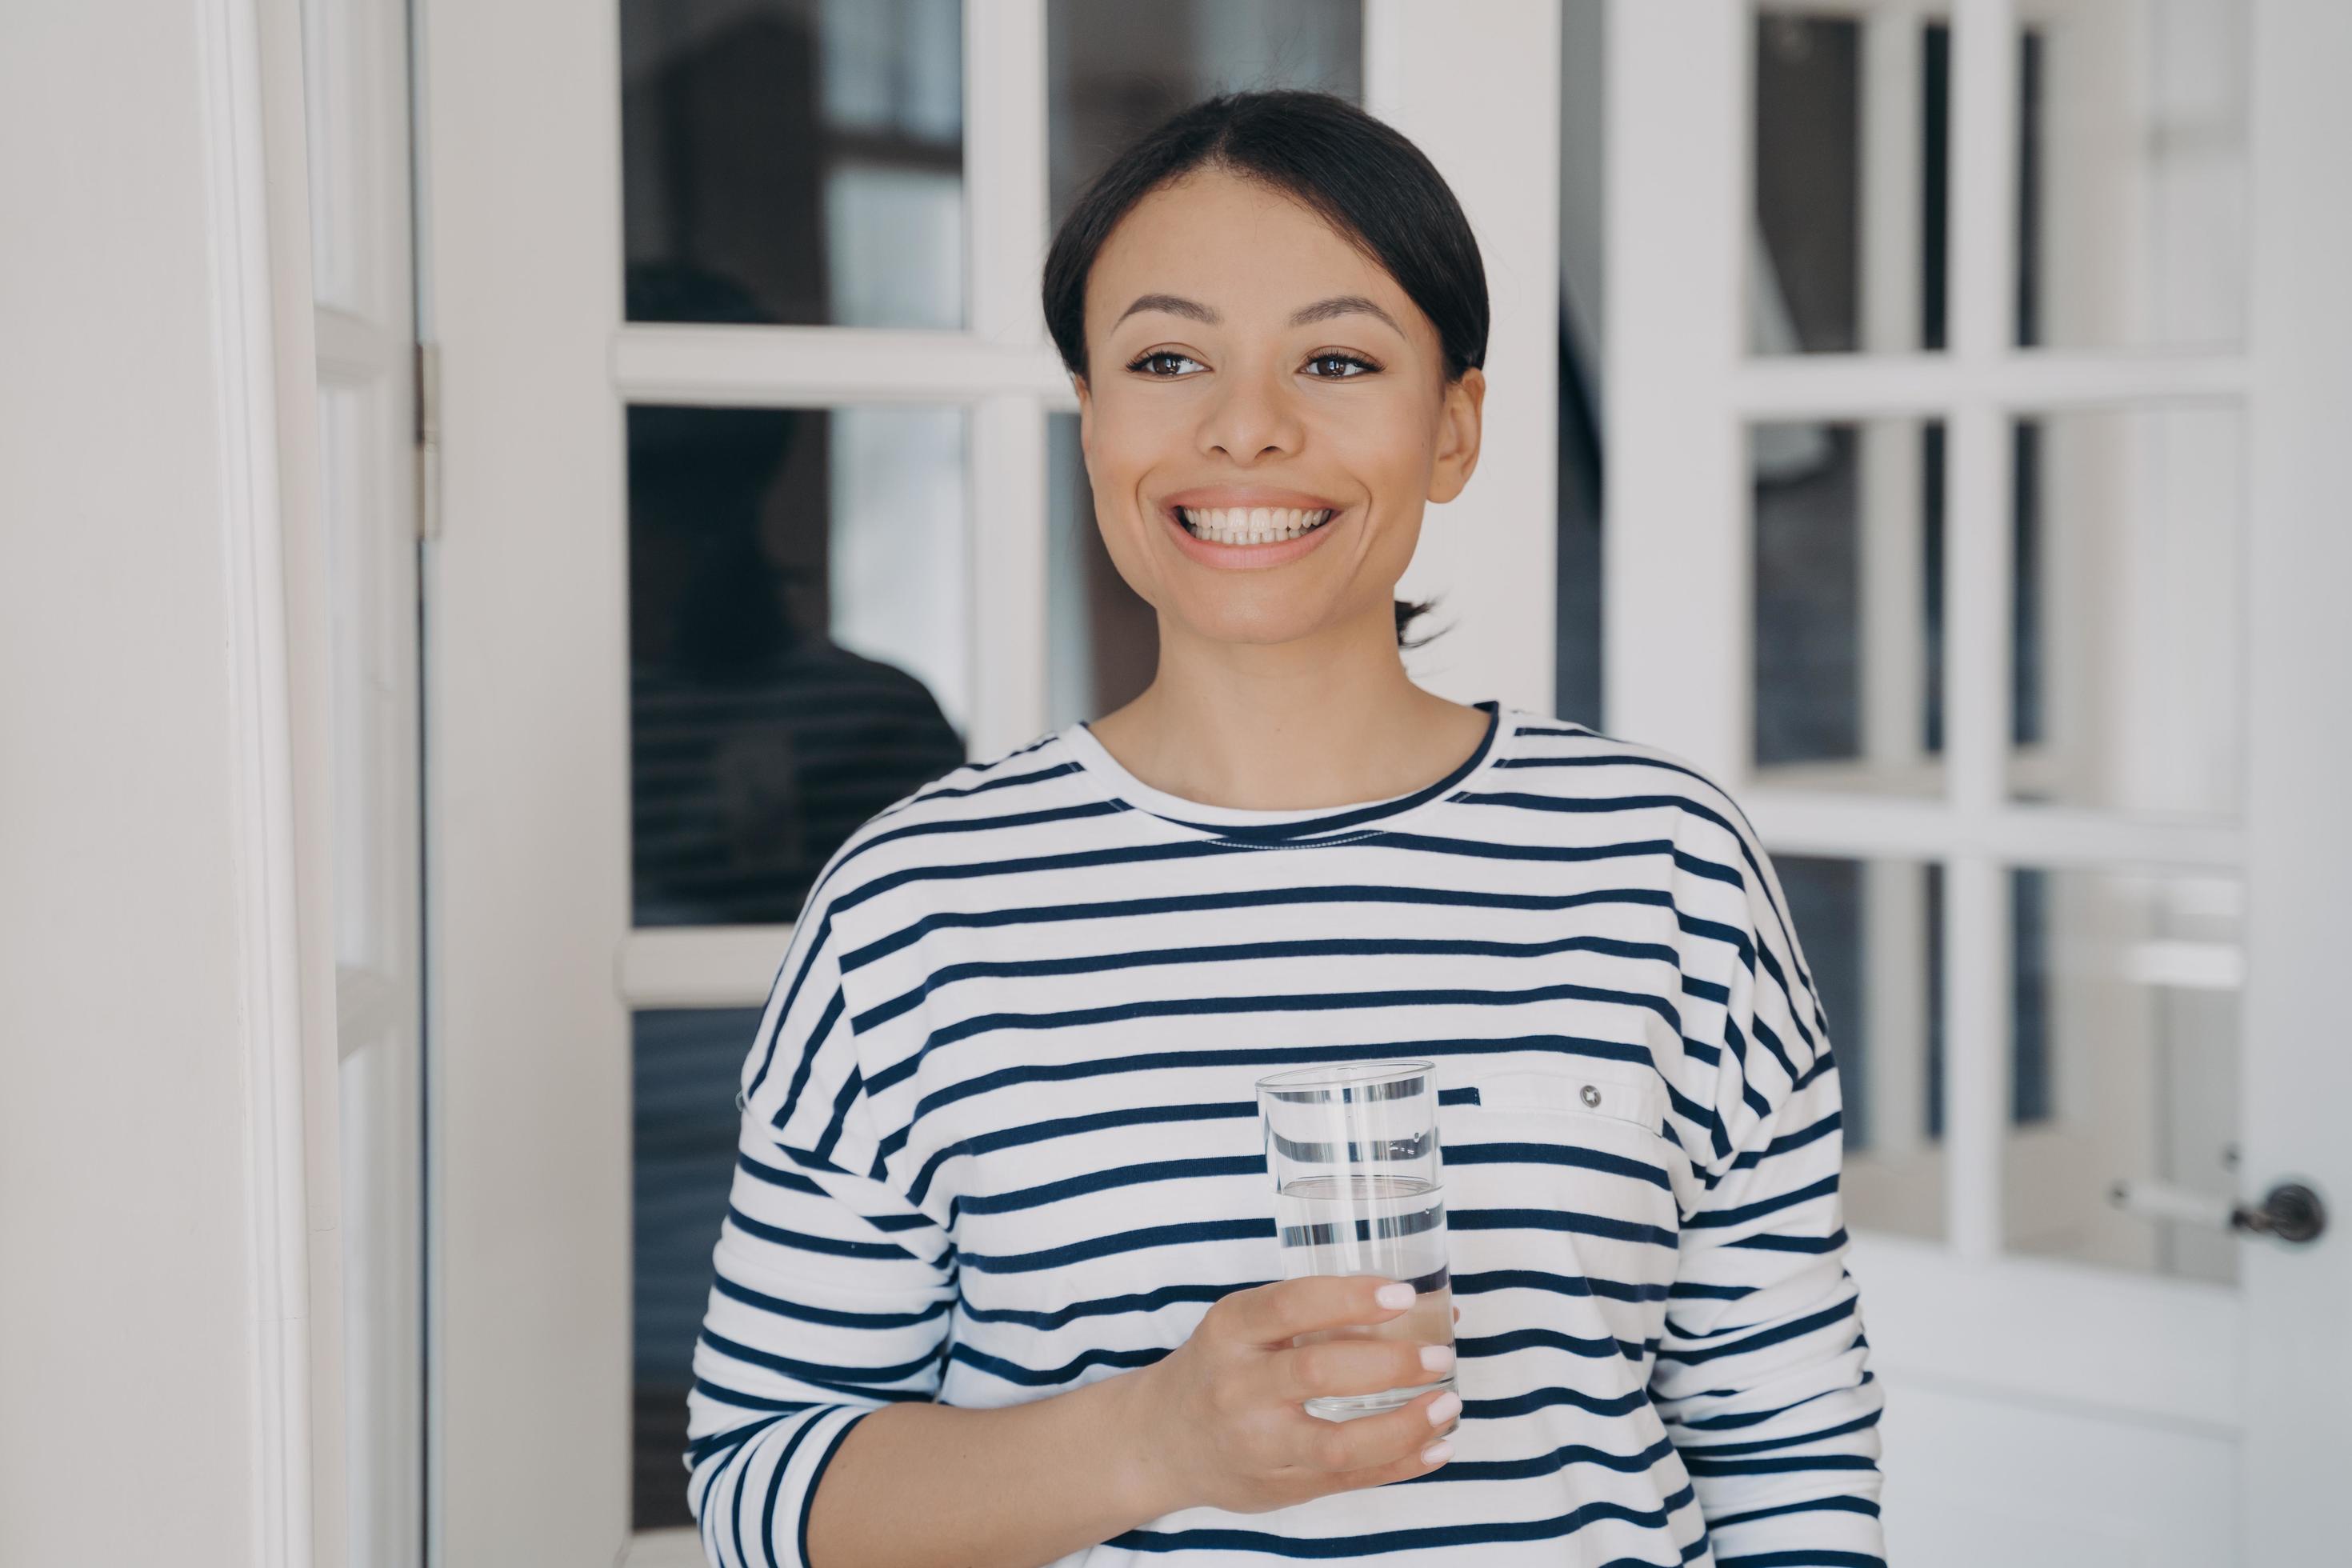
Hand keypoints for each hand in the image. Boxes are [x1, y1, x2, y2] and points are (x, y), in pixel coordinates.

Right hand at [1120, 1275, 1462, 1516]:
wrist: (1160, 1441)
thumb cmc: (1221, 1367)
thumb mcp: (1243, 1325)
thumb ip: (1314, 1314)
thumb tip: (1425, 1304)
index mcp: (1231, 1330)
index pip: (1292, 1305)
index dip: (1351, 1298)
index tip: (1402, 1294)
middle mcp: (1239, 1387)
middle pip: (1318, 1372)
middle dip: (1391, 1363)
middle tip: (1439, 1354)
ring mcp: (1257, 1444)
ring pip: (1337, 1443)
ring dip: (1404, 1426)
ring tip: (1447, 1404)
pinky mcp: (1278, 1487)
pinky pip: (1348, 1480)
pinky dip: (1402, 1464)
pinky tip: (1437, 1446)